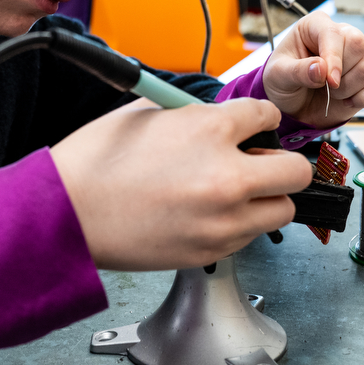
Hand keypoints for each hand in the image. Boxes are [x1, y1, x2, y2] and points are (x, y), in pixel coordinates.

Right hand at [51, 98, 313, 270]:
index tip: (254, 127)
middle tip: (261, 163)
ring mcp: (223, 220)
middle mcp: (228, 176)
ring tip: (234, 194)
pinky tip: (207, 214)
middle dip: (281, 164)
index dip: (260, 120)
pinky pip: (248, 236)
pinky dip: (238, 225)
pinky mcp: (212, 251)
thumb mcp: (148, 113)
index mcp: (211, 130)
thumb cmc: (96, 161)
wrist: (66, 214)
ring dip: (265, 199)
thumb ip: (196, 115)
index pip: (270, 117)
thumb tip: (220, 121)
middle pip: (297, 172)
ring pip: (282, 210)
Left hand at [262, 11, 363, 127]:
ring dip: (347, 89)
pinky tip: (346, 101)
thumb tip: (321, 69)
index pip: (335, 33)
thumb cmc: (282, 82)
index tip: (329, 80)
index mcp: (316, 26)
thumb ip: (297, 71)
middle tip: (323, 85)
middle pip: (359, 43)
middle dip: (341, 72)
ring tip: (329, 93)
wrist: (292, 108)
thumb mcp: (278, 76)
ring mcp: (356, 58)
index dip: (334, 57)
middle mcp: (340, 38)